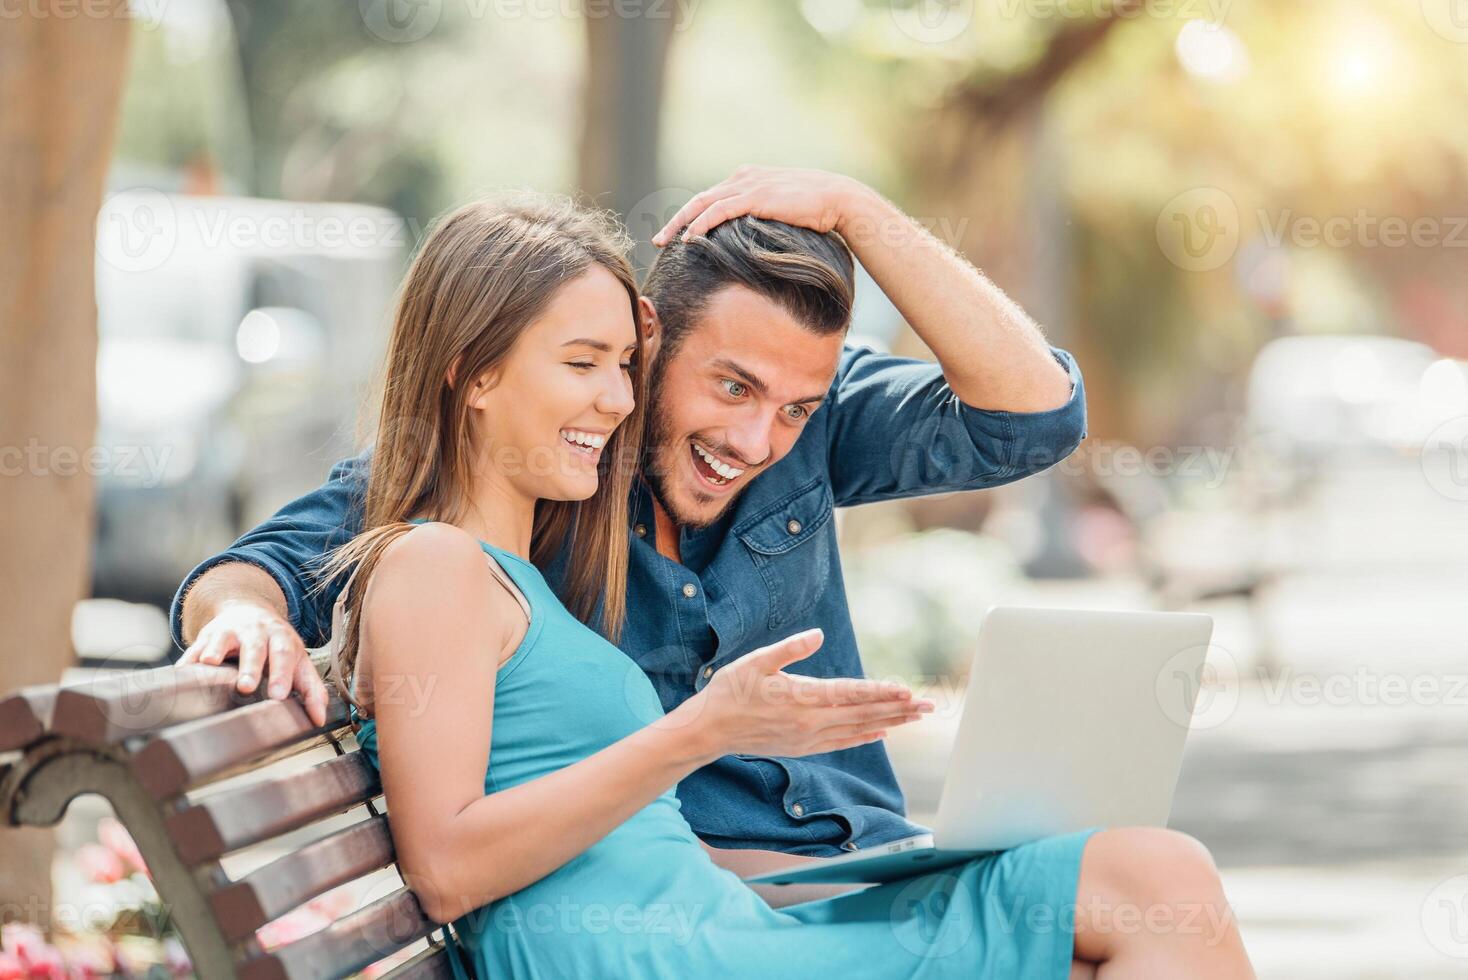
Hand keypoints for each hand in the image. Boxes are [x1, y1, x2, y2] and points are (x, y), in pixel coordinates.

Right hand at [178, 601, 329, 725]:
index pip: (285, 655)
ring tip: (210, 663)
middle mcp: (256, 632)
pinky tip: (184, 671)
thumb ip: (311, 689)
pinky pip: (195, 647)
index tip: (279, 695)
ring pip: (222, 640)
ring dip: (216, 651)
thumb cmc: (276, 646)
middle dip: (251, 666)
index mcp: (282, 639)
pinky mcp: (206, 637)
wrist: (249, 613)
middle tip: (246, 686)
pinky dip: (189, 659)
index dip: (282, 674)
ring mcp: (229, 632)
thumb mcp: (298, 662)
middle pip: (255, 647)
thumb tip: (319, 719)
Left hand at [652, 166, 864, 245]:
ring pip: (703, 203)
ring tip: (666, 243)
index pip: (712, 197)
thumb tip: (753, 240)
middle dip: (677, 220)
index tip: (678, 235)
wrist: (839, 199)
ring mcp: (748, 185)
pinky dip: (701, 224)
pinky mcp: (755, 196)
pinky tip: (689, 238)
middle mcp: (744, 177)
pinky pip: (719, 210)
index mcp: (749, 178)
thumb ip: (764, 217)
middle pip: (700, 199)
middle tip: (659, 240)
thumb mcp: (784, 211)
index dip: (692, 216)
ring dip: (681, 224)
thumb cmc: (818, 210)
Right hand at [683, 628, 932, 758]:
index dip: (881, 692)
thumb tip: (818, 635)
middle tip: (929, 706)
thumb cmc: (729, 692)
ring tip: (915, 717)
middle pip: (864, 715)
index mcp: (802, 698)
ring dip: (889, 723)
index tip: (907, 691)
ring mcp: (808, 737)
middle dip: (899, 709)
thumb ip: (789, 649)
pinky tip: (882, 733)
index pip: (851, 694)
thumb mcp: (755, 661)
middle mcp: (811, 722)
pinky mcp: (803, 746)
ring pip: (858, 730)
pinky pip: (842, 742)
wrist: (709, 731)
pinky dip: (865, 737)